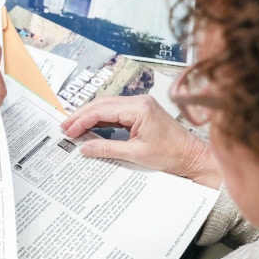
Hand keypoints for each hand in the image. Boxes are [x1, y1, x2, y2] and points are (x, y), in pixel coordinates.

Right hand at [60, 95, 220, 188]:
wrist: (193, 157)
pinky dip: (101, 120)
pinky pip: (115, 112)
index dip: (82, 120)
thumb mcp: (135, 154)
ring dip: (89, 116)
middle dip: (81, 115)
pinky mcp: (141, 112)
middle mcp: (139, 102)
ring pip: (107, 106)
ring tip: (73, 127)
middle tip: (65, 127)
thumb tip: (84, 147)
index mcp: (139, 108)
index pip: (102, 110)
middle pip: (102, 104)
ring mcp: (140, 106)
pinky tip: (90, 128)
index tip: (69, 131)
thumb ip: (107, 149)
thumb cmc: (172, 154)